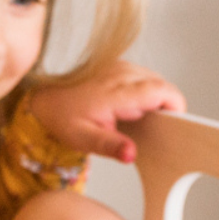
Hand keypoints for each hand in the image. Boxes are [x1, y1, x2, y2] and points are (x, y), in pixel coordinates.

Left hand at [27, 62, 185, 162]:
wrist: (43, 99)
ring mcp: (119, 66)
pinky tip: (131, 108)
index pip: (160, 90)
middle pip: (162, 85)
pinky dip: (146, 93)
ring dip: (155, 99)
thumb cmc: (62, 118)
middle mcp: (120, 73)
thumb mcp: (83, 138)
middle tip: (152, 127)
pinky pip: (144, 77)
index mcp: (114, 92)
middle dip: (165, 106)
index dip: (175, 106)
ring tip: (137, 118)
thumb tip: (131, 154)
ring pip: (155, 79)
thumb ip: (109, 146)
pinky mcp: (118, 65)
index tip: (176, 123)